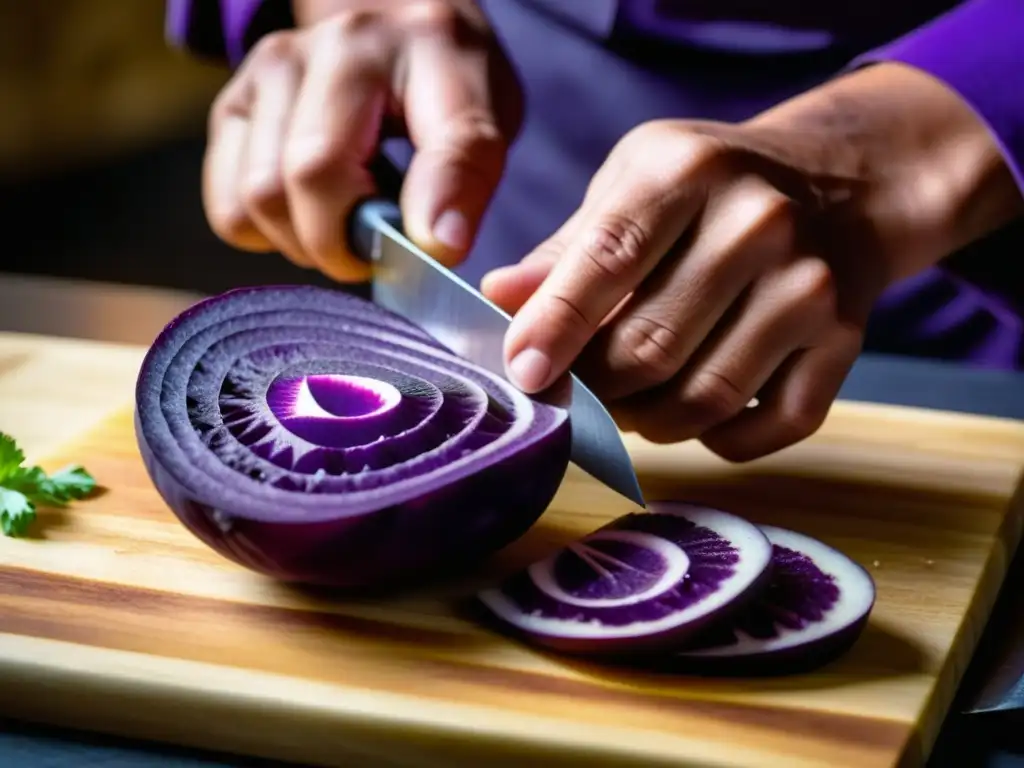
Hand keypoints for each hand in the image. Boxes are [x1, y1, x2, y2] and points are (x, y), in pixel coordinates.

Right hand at [203, 0, 520, 281]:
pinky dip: (265, 234)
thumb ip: (467, 174)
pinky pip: (229, 209)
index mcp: (424, 46)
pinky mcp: (232, 106)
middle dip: (348, 242)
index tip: (440, 249)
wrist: (393, 40)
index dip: (433, 208)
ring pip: (260, 198)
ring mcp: (273, 69)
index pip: (436, 142)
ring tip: (343, 222)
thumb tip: (437, 245)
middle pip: (313, 176)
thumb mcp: (489, 120)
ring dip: (304, 242)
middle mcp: (337, 44)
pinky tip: (303, 212)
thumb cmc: (445, 89)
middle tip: (377, 247)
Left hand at [482, 63, 1021, 460]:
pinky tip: (695, 416)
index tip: (521, 373)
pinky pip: (765, 429)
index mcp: (688, 171)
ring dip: (648, 423)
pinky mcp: (845, 340)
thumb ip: (566, 249)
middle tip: (575, 392)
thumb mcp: (634, 185)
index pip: (607, 260)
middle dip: (596, 388)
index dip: (557, 326)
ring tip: (628, 406)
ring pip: (702, 399)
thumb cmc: (712, 190)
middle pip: (649, 348)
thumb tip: (496, 300)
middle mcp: (758, 222)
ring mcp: (808, 286)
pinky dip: (716, 441)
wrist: (845, 187)